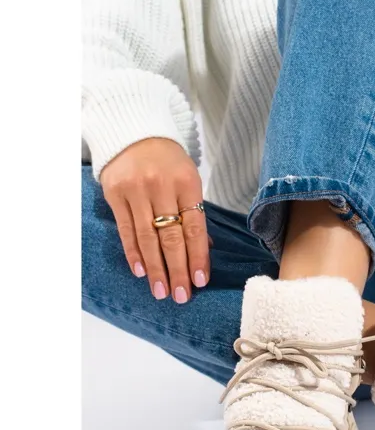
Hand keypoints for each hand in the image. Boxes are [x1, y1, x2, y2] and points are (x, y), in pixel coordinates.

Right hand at [99, 138, 209, 302]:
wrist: (134, 133)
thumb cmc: (169, 162)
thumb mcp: (189, 180)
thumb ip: (195, 213)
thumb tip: (204, 250)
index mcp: (187, 183)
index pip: (194, 227)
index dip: (197, 256)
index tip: (200, 281)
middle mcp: (161, 186)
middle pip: (171, 237)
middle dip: (178, 270)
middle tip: (182, 296)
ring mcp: (136, 190)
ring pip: (147, 238)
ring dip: (155, 268)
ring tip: (162, 291)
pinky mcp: (115, 193)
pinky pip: (126, 230)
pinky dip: (134, 253)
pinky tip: (141, 271)